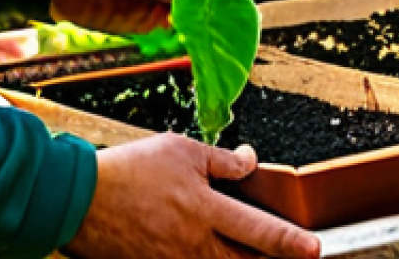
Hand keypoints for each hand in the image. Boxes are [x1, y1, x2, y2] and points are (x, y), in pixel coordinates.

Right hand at [66, 135, 319, 258]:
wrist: (82, 199)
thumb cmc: (131, 170)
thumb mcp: (179, 150)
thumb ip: (220, 160)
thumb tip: (250, 160)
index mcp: (205, 211)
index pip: (261, 231)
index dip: (292, 241)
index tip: (316, 247)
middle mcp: (196, 245)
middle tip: (292, 255)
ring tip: (242, 249)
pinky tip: (206, 251)